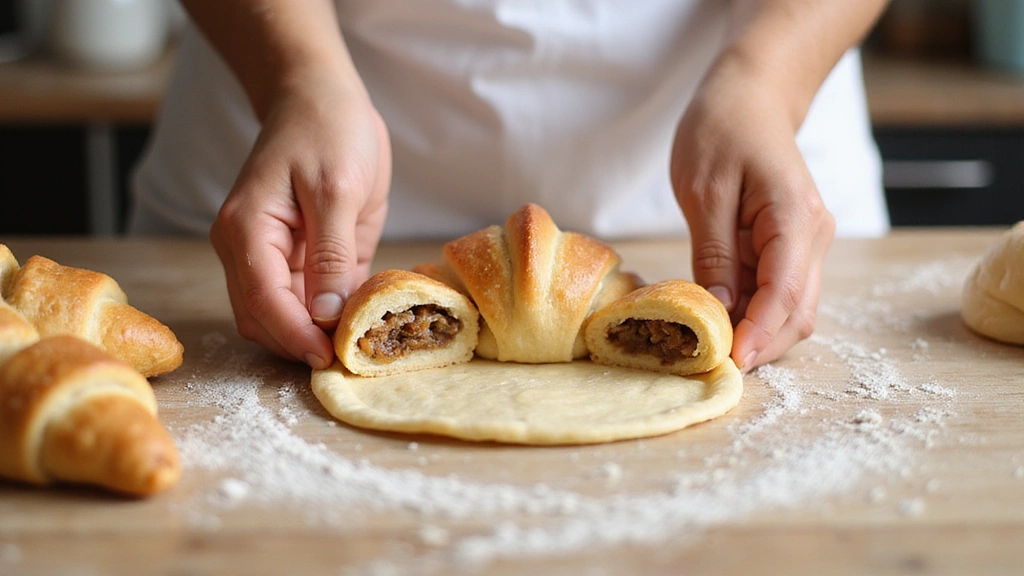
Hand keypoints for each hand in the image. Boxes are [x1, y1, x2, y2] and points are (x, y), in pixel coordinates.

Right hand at [209, 71, 391, 368]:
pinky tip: (362, 320)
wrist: (320, 98)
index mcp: (246, 232)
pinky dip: (330, 317)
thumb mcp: (337, 188)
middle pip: (265, 321)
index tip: (332, 359)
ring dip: (316, 336)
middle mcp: (249, 251)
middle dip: (303, 345)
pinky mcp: (300, 259)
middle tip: (354, 356)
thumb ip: (331, 253)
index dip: (297, 338)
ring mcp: (272, 258)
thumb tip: (325, 312)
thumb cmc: (326, 129)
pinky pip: (308, 301)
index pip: (264, 304)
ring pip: (283, 319)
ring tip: (362, 343)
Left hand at [670, 58, 834, 371]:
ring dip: (754, 332)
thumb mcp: (704, 191)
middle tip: (709, 362)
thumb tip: (719, 308)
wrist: (750, 96)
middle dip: (759, 343)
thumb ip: (714, 252)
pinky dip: (750, 312)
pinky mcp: (788, 247)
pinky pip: (775, 292)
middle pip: (797, 312)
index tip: (730, 362)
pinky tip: (716, 318)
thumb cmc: (722, 130)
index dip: (759, 333)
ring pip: (790, 309)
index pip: (785, 293)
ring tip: (707, 344)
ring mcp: (805, 243)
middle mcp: (812, 236)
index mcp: (796, 218)